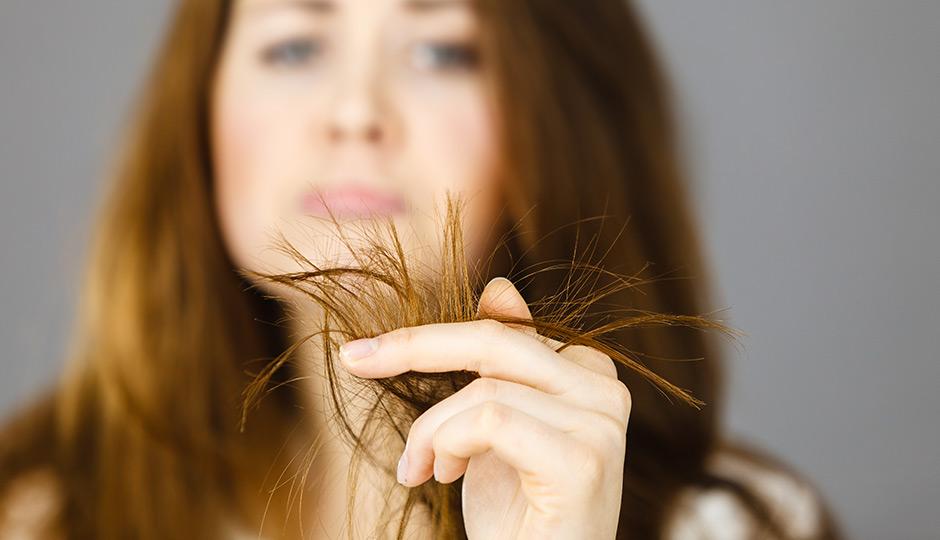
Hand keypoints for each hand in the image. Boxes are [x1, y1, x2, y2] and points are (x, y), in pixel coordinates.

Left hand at [338, 277, 630, 538]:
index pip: (503, 330)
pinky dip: (448, 444)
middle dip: (416, 348)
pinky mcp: (583, 462)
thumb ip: (502, 364)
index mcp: (587, 374)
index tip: (365, 352)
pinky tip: (441, 478)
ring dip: (431, 432)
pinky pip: (491, 421)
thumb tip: (499, 288)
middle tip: (354, 361)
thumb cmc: (519, 516)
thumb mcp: (497, 431)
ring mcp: (601, 425)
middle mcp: (604, 390)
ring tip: (424, 471)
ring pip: (483, 391)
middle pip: (495, 342)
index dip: (432, 336)